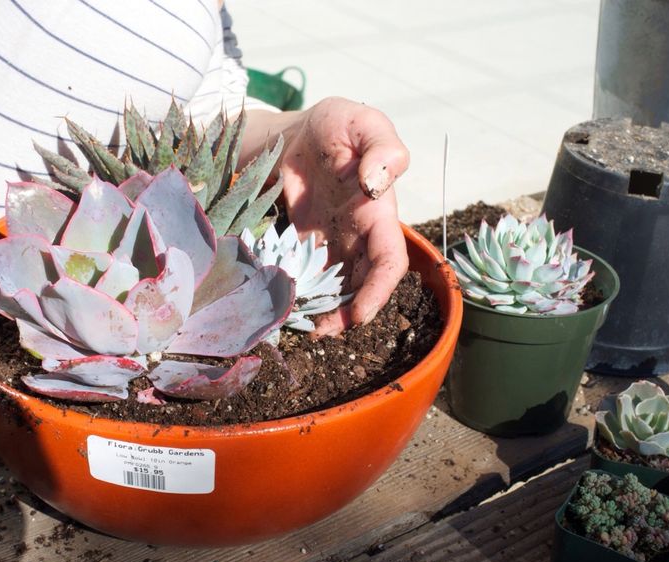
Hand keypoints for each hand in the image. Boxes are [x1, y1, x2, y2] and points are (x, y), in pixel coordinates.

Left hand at [246, 98, 409, 335]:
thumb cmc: (336, 124)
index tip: (358, 315)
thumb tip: (375, 183)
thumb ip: (380, 148)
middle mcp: (358, 235)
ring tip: (296, 327)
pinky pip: (306, 279)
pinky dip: (297, 297)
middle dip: (346, 315)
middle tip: (317, 333)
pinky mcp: (304, 248)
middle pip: (361, 286)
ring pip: (334, 290)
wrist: (298, 133)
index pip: (389, 261)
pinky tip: (279, 307)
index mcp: (377, 212)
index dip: (379, 291)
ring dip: (321, 312)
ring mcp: (331, 244)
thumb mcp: (361, 122)